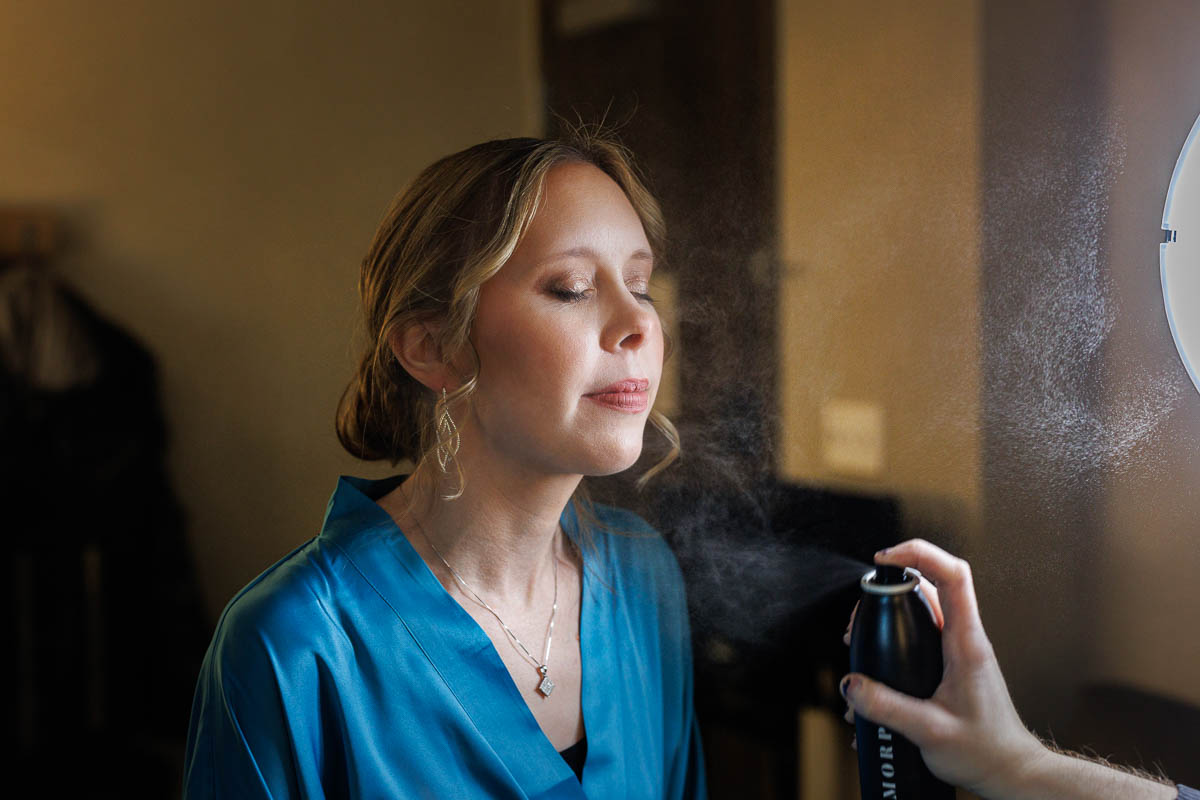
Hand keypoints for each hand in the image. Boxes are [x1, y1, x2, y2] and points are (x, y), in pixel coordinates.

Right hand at [839, 539, 1045, 797]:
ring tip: (860, 645)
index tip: (883, 560)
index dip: (917, 554)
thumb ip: (888, 708)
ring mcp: (958, 651)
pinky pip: (920, 635)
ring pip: (922, 610)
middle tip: (859, 620)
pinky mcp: (950, 665)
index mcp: (967, 643)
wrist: (1011, 773)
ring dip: (888, 617)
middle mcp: (964, 639)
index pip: (952, 575)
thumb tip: (851, 684)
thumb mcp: (930, 732)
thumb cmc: (985, 753)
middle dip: (887, 590)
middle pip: (928, 585)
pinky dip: (894, 641)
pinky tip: (875, 675)